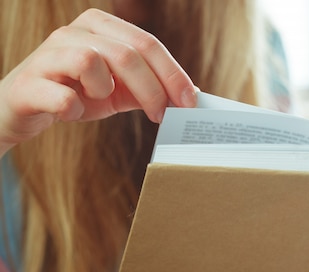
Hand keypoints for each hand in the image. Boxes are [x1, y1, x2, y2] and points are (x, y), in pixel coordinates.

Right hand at [0, 8, 195, 152]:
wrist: (24, 108)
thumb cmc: (76, 94)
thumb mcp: (119, 90)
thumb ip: (150, 88)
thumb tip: (191, 95)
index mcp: (100, 27)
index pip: (147, 43)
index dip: (172, 73)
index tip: (189, 101)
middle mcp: (73, 33)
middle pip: (127, 54)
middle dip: (153, 89)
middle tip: (163, 115)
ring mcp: (48, 55)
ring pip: (90, 61)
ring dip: (105, 89)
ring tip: (98, 99)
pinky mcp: (29, 84)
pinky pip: (62, 95)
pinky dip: (73, 108)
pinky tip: (72, 113)